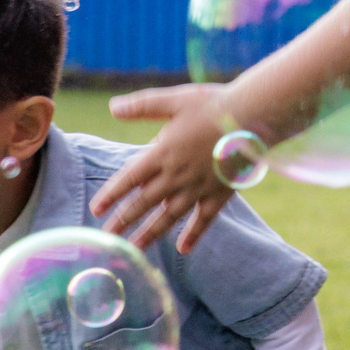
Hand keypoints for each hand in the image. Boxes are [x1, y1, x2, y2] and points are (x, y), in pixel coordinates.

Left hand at [89, 83, 237, 253]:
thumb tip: (112, 107)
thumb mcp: (174, 99)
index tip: (96, 209)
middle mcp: (177, 175)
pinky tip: (184, 250)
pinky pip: (203, 220)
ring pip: (168, 216)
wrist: (254, 117)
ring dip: (150, 234)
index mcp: (163, 153)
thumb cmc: (213, 104)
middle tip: (107, 237)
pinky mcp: (219, 194)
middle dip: (124, 220)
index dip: (111, 194)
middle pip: (144, 203)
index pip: (129, 178)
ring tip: (134, 248)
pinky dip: (193, 235)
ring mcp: (198, 188)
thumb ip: (142, 106)